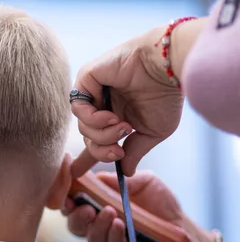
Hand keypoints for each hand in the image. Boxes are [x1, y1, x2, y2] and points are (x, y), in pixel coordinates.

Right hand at [63, 171, 213, 241]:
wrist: (183, 227)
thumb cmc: (160, 202)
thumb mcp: (144, 181)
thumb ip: (121, 179)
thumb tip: (98, 176)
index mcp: (98, 202)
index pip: (73, 201)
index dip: (65, 197)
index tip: (67, 190)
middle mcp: (99, 222)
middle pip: (74, 223)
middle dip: (75, 215)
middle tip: (85, 208)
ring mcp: (110, 238)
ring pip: (90, 236)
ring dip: (97, 224)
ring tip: (109, 213)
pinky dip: (113, 234)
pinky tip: (120, 224)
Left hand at [70, 27, 184, 177]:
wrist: (167, 68)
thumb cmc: (165, 96)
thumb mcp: (152, 132)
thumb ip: (135, 151)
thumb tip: (127, 171)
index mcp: (118, 117)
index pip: (96, 140)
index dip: (86, 157)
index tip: (75, 173)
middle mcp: (104, 105)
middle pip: (88, 139)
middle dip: (101, 151)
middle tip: (119, 151)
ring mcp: (93, 92)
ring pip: (83, 127)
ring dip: (102, 134)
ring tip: (123, 127)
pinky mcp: (86, 79)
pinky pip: (77, 109)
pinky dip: (93, 119)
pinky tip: (111, 116)